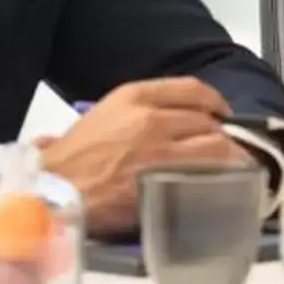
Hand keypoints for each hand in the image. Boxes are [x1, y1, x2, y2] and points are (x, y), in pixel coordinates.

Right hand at [38, 77, 239, 233]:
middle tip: (222, 149)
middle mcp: (152, 117)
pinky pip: (210, 174)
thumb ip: (131, 113)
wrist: (54, 195)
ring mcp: (162, 149)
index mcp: (132, 97)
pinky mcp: (167, 180)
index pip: (191, 88)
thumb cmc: (68, 161)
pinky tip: (224, 185)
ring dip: (227, 156)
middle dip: (219, 134)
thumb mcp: (96, 119)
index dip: (214, 101)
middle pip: (207, 119)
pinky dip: (222, 178)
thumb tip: (155, 118)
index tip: (220, 113)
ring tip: (230, 168)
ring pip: (217, 145)